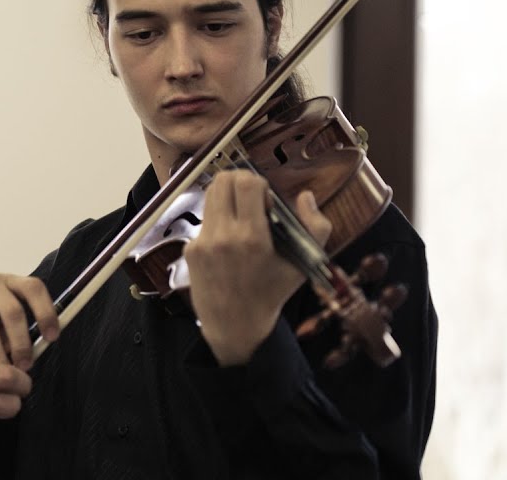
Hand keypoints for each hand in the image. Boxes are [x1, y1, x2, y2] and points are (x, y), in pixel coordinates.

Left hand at [183, 170, 330, 365]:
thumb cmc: (272, 292)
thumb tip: (305, 195)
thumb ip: (316, 227)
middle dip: (240, 183)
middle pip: (223, 180)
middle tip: (251, 199)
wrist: (236, 325)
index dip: (258, 183)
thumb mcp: (304, 264)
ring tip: (240, 217)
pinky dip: (218, 223)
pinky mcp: (190, 249)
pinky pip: (204, 220)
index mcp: (252, 238)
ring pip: (210, 196)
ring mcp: (202, 242)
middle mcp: (223, 237)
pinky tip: (228, 243)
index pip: (246, 183)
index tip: (266, 201)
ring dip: (227, 199)